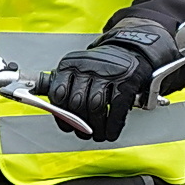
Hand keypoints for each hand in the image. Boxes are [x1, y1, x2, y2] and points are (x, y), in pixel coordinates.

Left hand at [47, 20, 179, 141]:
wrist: (131, 50)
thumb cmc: (101, 67)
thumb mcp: (77, 69)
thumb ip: (63, 87)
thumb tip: (54, 111)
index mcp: (70, 64)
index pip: (58, 94)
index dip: (61, 116)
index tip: (67, 126)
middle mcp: (87, 67)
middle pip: (77, 102)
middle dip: (79, 125)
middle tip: (84, 133)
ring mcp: (108, 73)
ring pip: (95, 107)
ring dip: (96, 127)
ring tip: (98, 135)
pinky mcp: (126, 81)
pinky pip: (116, 109)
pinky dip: (113, 125)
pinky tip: (111, 132)